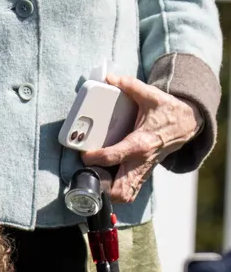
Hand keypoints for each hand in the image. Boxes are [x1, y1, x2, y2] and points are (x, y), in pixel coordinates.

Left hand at [80, 75, 200, 202]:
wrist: (187, 124)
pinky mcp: (143, 174)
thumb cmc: (168, 111)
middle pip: (120, 187)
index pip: (115, 156)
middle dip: (101, 186)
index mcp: (141, 143)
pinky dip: (116, 193)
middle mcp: (141, 161)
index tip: (84, 155)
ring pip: (125, 194)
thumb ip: (129, 86)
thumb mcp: (151, 95)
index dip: (96, 158)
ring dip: (108, 193)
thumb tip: (110, 77)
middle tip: (86, 177)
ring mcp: (143, 170)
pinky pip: (129, 191)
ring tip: (93, 184)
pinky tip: (104, 186)